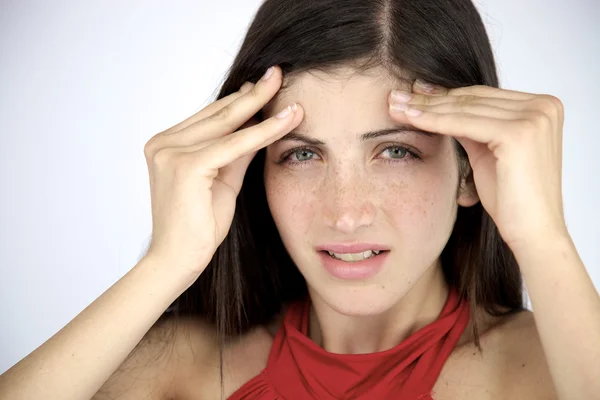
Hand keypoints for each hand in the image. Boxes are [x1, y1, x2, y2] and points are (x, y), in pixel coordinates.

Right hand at [143, 65, 302, 275]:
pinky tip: (288, 119)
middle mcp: (163, 143)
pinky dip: (264, 132)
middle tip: (278, 73)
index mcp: (166, 144)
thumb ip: (237, 151)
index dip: (240, 101)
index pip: (210, 117)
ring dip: (262, 106)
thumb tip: (260, 123)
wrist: (179, 261)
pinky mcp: (184, 165)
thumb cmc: (199, 226)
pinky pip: (234, 144)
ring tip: (287, 88)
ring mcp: (170, 152)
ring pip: (227, 124)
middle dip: (252, 94)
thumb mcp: (224, 179)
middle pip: (218, 114)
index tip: (264, 86)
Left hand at [387, 80, 566, 252]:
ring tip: (395, 106)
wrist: (532, 234)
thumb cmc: (512, 200)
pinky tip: (410, 118)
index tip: (413, 94)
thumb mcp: (487, 153)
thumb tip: (437, 104)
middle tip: (396, 96)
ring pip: (464, 109)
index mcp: (544, 107)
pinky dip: (434, 120)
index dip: (444, 95)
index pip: (482, 96)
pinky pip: (463, 123)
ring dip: (425, 107)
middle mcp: (544, 106)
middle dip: (430, 98)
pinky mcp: (519, 133)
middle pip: (472, 99)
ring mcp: (535, 118)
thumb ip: (471, 126)